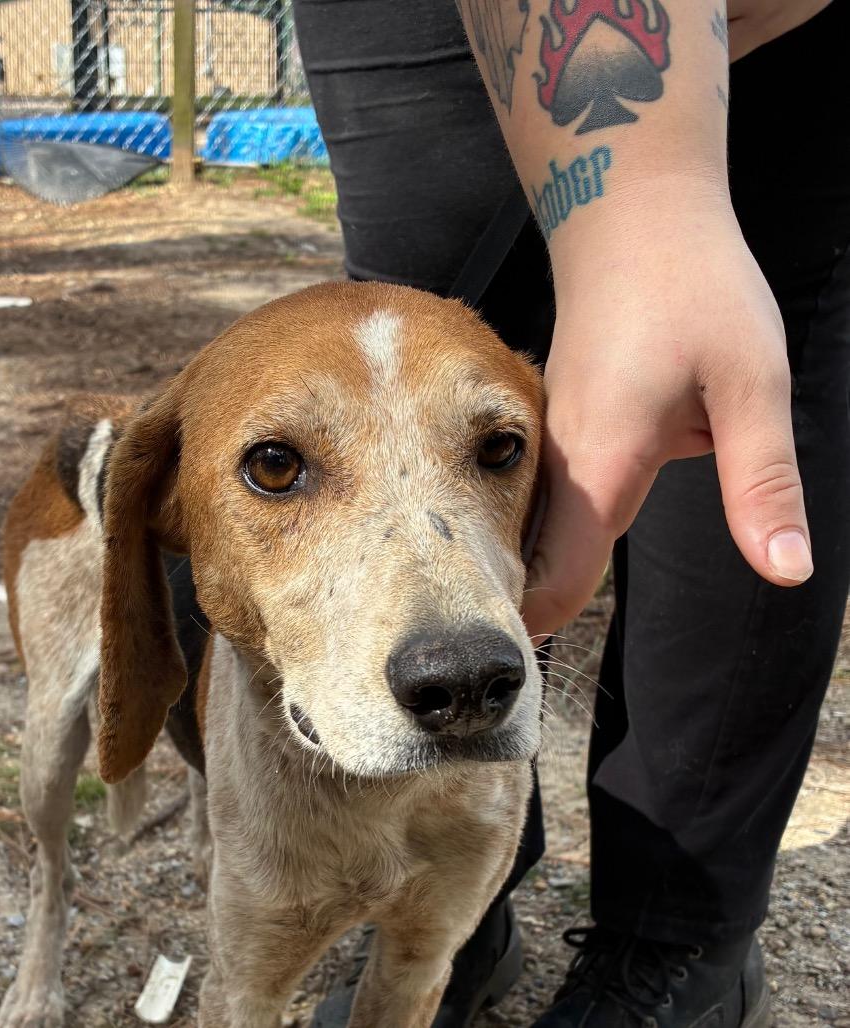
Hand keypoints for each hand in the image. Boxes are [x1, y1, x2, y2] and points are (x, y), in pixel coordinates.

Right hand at [522, 205, 811, 640]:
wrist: (630, 216)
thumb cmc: (694, 287)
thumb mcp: (752, 382)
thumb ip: (763, 481)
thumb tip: (785, 571)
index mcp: (601, 461)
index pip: (556, 578)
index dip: (538, 635)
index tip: (524, 686)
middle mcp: (557, 462)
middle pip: (528, 566)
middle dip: (523, 620)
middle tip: (516, 680)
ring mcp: (545, 444)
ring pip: (526, 535)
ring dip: (528, 581)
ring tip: (517, 632)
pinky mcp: (552, 431)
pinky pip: (535, 502)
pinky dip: (537, 538)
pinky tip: (545, 553)